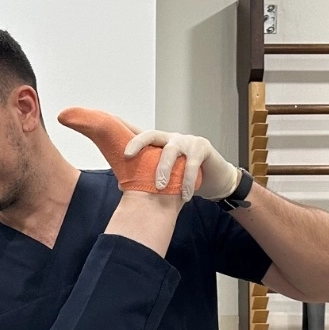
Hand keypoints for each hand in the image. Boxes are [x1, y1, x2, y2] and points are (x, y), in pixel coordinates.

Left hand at [124, 129, 239, 200]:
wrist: (216, 178)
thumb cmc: (186, 176)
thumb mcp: (166, 176)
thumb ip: (148, 177)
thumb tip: (122, 186)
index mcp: (160, 143)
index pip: (141, 136)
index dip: (127, 134)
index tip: (112, 133)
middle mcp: (171, 138)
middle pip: (152, 135)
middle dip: (139, 145)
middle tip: (128, 157)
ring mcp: (187, 141)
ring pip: (171, 150)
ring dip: (164, 169)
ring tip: (160, 187)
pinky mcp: (202, 147)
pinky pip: (191, 164)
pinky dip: (186, 182)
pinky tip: (185, 196)